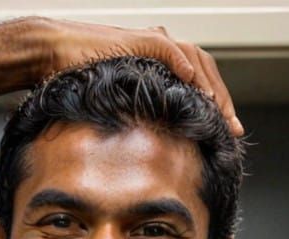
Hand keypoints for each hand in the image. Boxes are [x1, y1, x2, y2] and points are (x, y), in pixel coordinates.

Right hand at [37, 17, 243, 137]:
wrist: (54, 55)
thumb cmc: (81, 81)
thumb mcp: (120, 104)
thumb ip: (143, 116)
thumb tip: (159, 148)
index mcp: (162, 65)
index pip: (201, 82)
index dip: (218, 106)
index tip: (229, 133)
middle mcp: (163, 49)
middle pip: (206, 70)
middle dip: (222, 101)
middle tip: (234, 130)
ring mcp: (153, 42)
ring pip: (196, 60)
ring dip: (211, 88)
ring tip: (219, 114)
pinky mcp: (141, 40)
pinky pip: (170, 51)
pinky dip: (185, 67)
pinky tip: (195, 86)